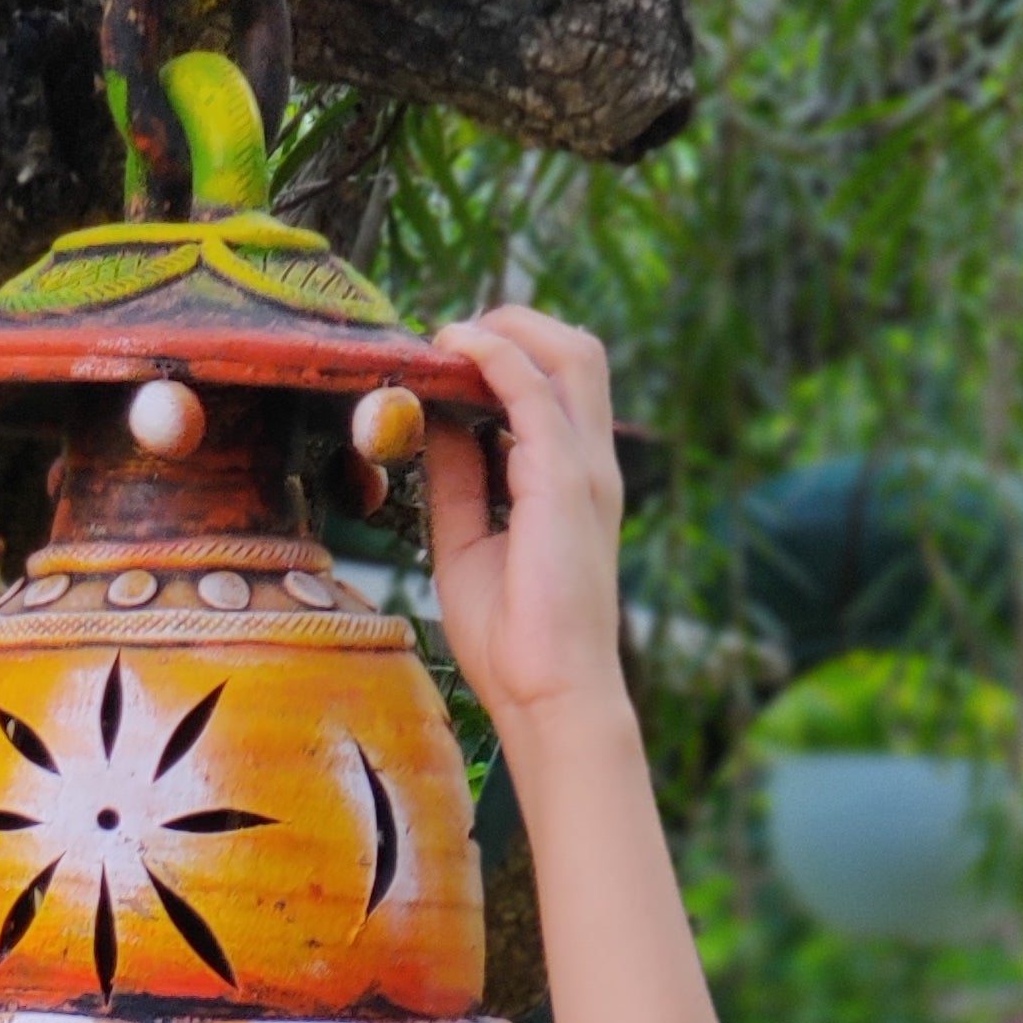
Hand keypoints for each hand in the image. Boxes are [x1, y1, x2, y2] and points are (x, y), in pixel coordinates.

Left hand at [422, 308, 626, 736]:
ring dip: (508, 329)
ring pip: (569, 352)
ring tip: (450, 335)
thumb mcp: (466, 544)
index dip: (506, 360)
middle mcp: (590, 466)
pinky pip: (532, 388)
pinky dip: (494, 356)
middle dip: (515, 326)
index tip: (446, 361)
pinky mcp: (566, 479)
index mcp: (574, 484)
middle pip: (576, 352)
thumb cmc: (513, 642)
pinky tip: (453, 350)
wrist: (548, 696)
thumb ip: (457, 481)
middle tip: (449, 337)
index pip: (555, 391)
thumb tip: (432, 426)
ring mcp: (586, 468)